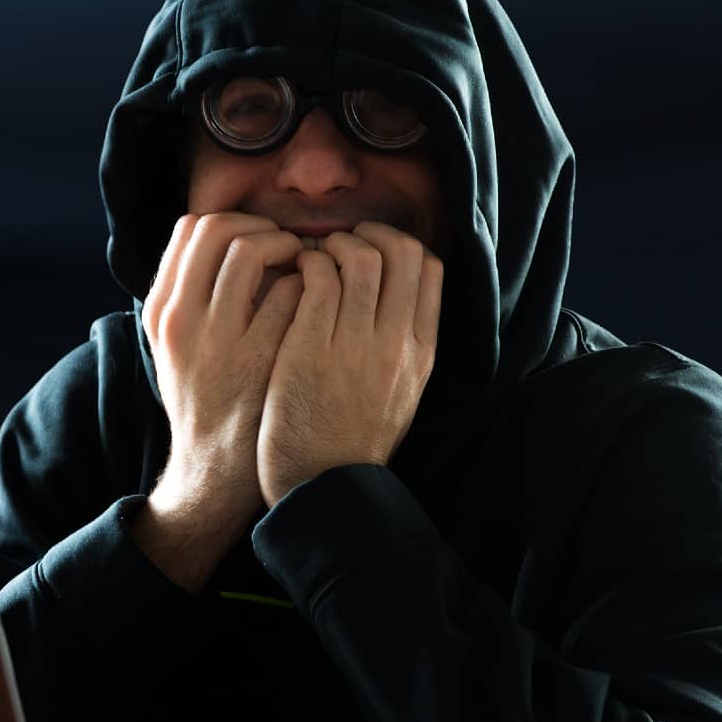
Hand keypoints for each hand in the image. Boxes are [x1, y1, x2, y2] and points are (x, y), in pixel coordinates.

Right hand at [142, 212, 308, 528]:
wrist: (217, 467)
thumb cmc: (205, 400)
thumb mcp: (178, 346)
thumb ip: (192, 295)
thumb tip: (223, 241)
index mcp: (162, 310)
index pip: (190, 228)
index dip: (232, 222)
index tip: (256, 238)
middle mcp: (183, 317)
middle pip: (219, 229)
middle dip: (261, 226)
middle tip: (286, 246)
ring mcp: (221, 335)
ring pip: (251, 249)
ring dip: (286, 246)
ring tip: (305, 268)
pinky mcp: (261, 355)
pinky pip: (289, 290)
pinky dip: (308, 282)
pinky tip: (319, 300)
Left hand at [257, 221, 442, 507]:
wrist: (320, 488)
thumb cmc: (350, 442)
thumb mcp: (398, 394)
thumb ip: (402, 347)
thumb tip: (396, 299)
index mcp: (420, 352)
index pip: (429, 268)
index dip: (399, 244)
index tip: (372, 249)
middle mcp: (395, 344)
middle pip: (400, 252)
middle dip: (368, 233)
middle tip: (339, 242)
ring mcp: (355, 345)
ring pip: (359, 257)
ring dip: (331, 245)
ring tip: (311, 259)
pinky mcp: (310, 349)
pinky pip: (316, 278)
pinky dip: (305, 264)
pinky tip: (291, 278)